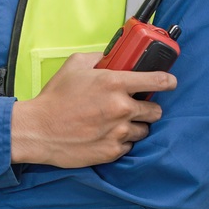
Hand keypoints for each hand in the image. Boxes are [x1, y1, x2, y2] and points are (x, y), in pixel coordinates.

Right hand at [10, 50, 176, 167]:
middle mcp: (121, 108)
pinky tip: (106, 135)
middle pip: (155, 109)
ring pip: (144, 129)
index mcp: (114, 83)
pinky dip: (122, 141)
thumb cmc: (55, 98)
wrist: (38, 129)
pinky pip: (129, 145)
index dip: (168, 81)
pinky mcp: (112, 151)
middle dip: (147, 107)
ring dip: (135, 125)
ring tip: (118, 122)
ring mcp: (118, 132)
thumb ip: (100, 58)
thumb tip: (113, 56)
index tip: (170, 82)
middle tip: (134, 106)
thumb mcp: (75, 65)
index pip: (157, 81)